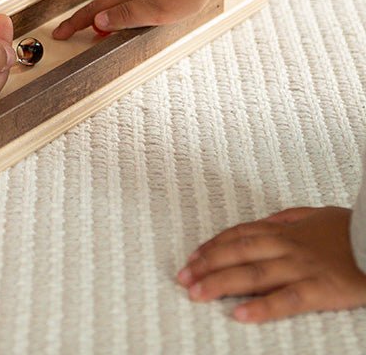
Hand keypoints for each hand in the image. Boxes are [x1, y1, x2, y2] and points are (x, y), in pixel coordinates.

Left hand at [177, 207, 365, 321]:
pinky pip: (287, 299)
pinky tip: (240, 315)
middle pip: (238, 252)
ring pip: (253, 273)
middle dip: (206, 265)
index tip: (192, 258)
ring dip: (221, 283)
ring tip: (197, 293)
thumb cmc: (352, 231)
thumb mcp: (316, 215)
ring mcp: (303, 268)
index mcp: (286, 230)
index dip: (213, 246)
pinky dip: (262, 307)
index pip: (239, 235)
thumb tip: (264, 222)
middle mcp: (288, 247)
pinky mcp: (322, 290)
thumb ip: (288, 218)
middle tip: (183, 278)